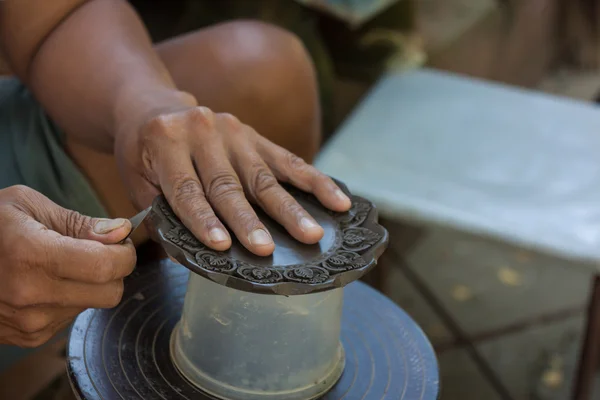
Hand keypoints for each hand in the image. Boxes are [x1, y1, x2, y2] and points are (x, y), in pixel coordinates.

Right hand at [0, 186, 135, 346]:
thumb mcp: (28, 205)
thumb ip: (80, 222)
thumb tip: (121, 231)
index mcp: (32, 255)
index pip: (106, 267)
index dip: (124, 254)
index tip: (121, 243)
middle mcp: (31, 295)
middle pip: (110, 293)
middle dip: (114, 271)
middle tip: (99, 252)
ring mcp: (29, 321)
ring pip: (93, 305)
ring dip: (90, 285)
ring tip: (60, 265)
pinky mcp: (28, 336)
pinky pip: (72, 317)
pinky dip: (70, 299)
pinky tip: (46, 282)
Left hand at [115, 100, 350, 255]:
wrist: (156, 106)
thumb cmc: (142, 151)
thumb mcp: (136, 178)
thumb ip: (159, 212)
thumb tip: (187, 255)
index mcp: (166, 141)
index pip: (187, 189)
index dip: (203, 219)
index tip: (222, 246)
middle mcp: (203, 132)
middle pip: (229, 184)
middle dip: (249, 219)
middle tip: (267, 249)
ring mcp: (234, 132)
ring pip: (264, 175)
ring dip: (290, 207)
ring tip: (314, 233)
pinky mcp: (257, 136)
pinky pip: (289, 160)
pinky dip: (315, 181)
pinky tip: (338, 200)